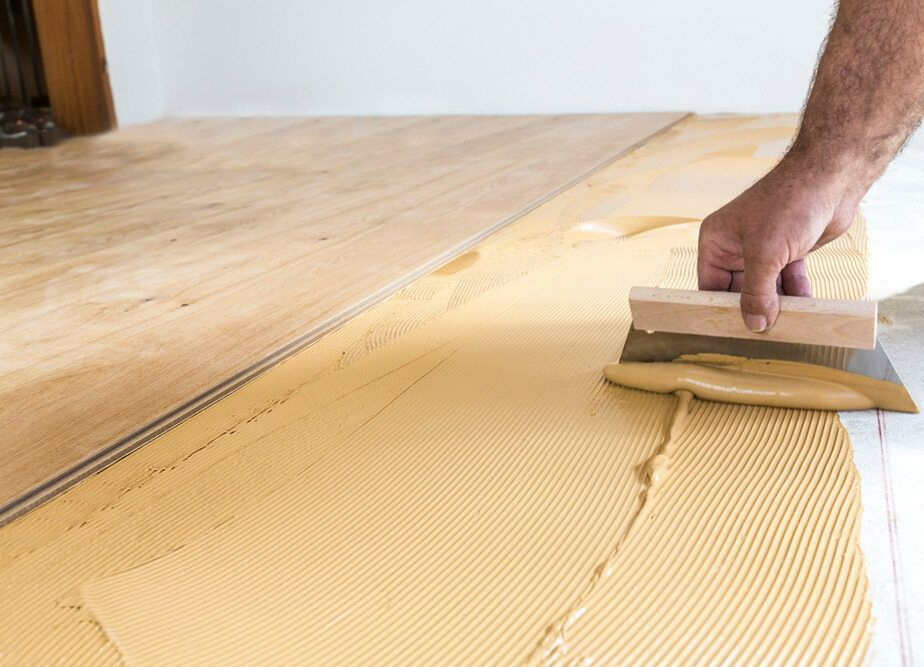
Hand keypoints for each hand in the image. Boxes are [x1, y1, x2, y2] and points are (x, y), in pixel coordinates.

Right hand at [697, 158, 857, 331]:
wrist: (831, 178)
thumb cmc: (789, 202)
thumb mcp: (765, 253)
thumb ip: (756, 293)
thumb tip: (753, 324)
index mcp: (716, 241)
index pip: (710, 285)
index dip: (721, 308)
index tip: (731, 331)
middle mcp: (735, 246)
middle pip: (738, 290)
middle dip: (753, 308)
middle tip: (763, 332)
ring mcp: (763, 249)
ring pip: (765, 288)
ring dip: (777, 305)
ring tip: (788, 322)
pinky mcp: (788, 252)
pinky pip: (787, 282)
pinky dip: (796, 294)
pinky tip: (805, 306)